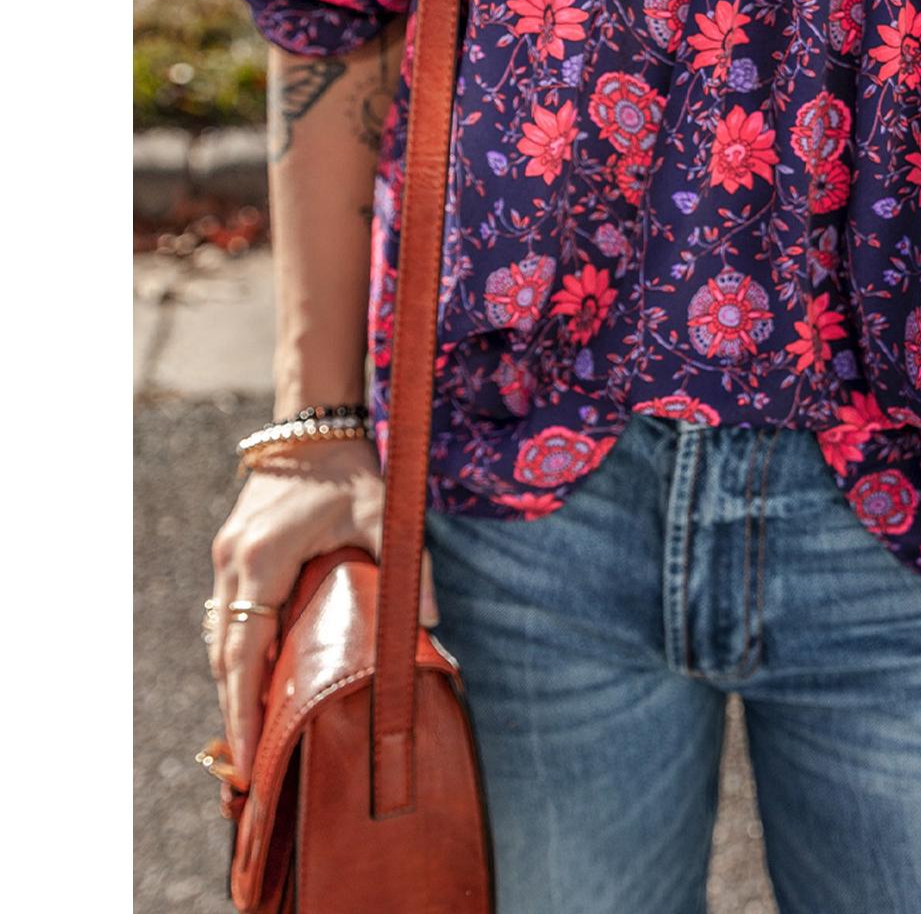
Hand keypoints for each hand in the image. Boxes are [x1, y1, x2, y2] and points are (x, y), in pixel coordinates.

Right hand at [206, 439, 440, 785]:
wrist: (312, 423)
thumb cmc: (348, 469)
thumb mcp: (383, 512)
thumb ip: (407, 567)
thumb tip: (433, 624)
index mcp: (262, 560)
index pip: (244, 652)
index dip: (243, 709)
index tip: (247, 755)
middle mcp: (233, 564)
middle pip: (223, 656)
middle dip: (234, 711)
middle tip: (247, 766)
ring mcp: (225, 558)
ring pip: (219, 638)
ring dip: (232, 684)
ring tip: (252, 733)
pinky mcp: (230, 553)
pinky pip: (226, 616)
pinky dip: (235, 652)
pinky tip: (254, 678)